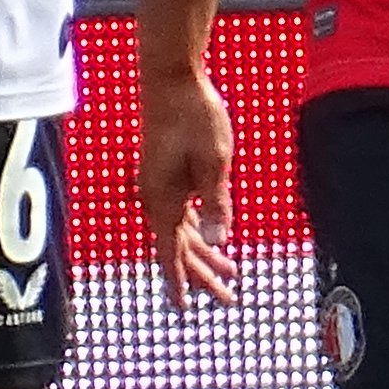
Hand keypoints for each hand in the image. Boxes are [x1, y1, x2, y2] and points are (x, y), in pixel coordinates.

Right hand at [145, 55, 245, 306]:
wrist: (172, 79)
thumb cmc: (194, 114)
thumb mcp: (215, 159)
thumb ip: (217, 200)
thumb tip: (219, 238)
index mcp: (163, 198)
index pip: (170, 252)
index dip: (179, 282)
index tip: (184, 310)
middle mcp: (157, 198)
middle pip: (179, 249)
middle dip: (203, 276)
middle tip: (228, 299)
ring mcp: (161, 187)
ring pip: (183, 232)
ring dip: (206, 255)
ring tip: (231, 276)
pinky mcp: (168, 175)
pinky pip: (184, 214)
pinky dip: (200, 231)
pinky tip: (215, 240)